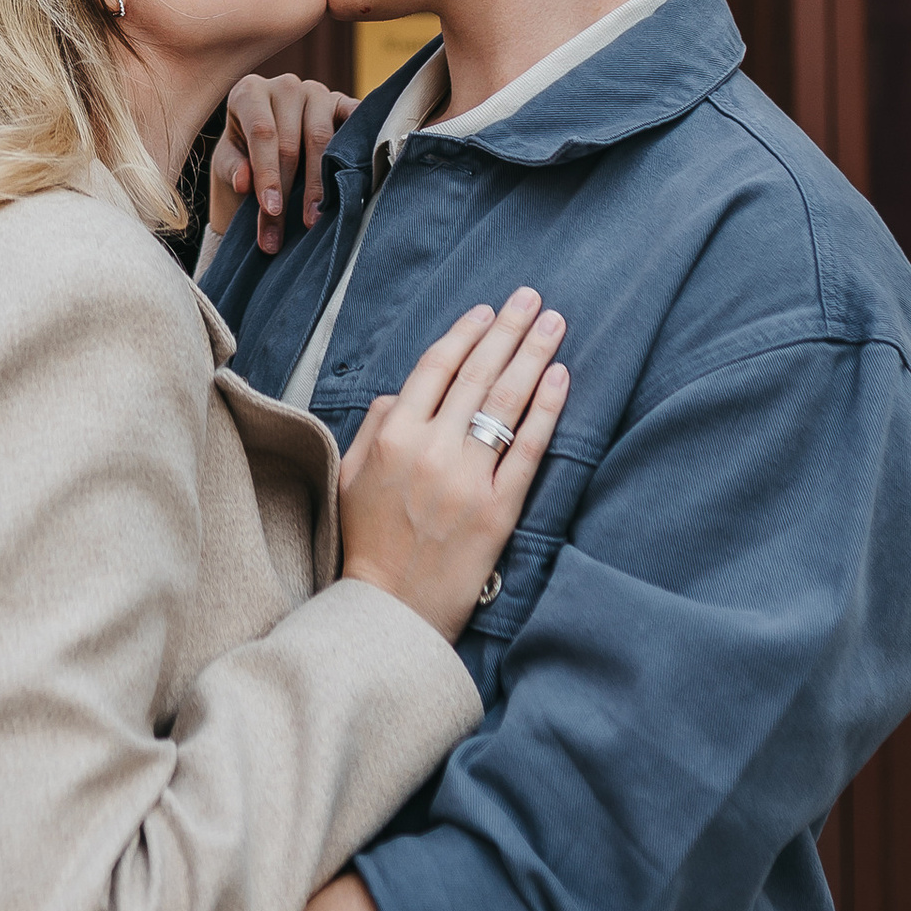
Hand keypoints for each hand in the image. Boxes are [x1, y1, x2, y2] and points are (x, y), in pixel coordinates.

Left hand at [212, 72, 353, 253]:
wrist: (270, 149)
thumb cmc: (243, 155)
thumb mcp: (227, 163)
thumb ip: (233, 168)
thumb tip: (245, 182)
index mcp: (249, 92)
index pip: (262, 133)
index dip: (268, 174)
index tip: (270, 210)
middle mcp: (285, 86)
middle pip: (291, 142)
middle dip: (288, 192)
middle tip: (285, 233)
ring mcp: (318, 92)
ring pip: (322, 139)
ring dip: (319, 185)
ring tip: (314, 221)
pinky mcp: (345, 103)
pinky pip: (354, 128)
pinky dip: (353, 156)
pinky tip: (352, 185)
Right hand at [336, 288, 568, 641]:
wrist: (390, 611)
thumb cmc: (365, 543)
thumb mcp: (350, 475)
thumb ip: (374, 425)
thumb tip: (403, 391)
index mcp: (392, 434)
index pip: (436, 367)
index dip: (466, 334)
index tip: (488, 310)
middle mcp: (431, 448)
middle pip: (478, 374)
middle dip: (508, 330)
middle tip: (532, 299)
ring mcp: (467, 478)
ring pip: (505, 402)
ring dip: (533, 355)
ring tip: (554, 324)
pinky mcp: (499, 510)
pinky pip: (528, 449)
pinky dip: (545, 410)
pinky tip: (561, 378)